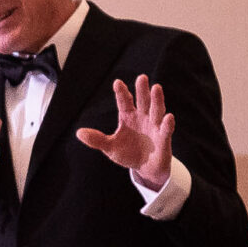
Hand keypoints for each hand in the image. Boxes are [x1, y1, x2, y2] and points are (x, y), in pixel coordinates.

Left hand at [76, 74, 173, 189]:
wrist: (145, 168)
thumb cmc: (127, 153)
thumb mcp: (109, 147)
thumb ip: (97, 139)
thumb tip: (79, 133)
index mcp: (128, 117)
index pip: (124, 102)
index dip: (121, 93)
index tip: (117, 83)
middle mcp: (142, 117)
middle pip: (143, 101)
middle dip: (142, 90)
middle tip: (141, 78)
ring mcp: (154, 126)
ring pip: (156, 110)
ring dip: (156, 100)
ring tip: (156, 88)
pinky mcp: (163, 138)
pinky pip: (166, 129)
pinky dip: (167, 123)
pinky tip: (168, 117)